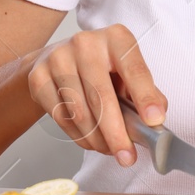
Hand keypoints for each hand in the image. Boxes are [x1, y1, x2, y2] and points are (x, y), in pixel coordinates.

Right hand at [25, 24, 165, 167]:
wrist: (57, 58)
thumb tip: (155, 120)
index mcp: (116, 38)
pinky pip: (61, 117)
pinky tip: (90, 140)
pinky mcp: (39, 77)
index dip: (145, 97)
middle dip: (116, 133)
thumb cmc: (102, 68)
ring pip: (79, 112)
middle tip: (126, 156)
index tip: (153, 121)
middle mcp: (86, 43)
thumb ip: (146, 93)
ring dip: (97, 139)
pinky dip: (79, 136)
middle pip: (101, 96)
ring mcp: (58, 58)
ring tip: (109, 149)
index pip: (134, 70)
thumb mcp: (128, 72)